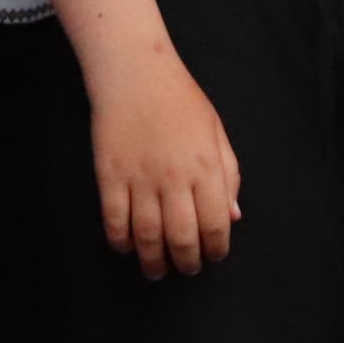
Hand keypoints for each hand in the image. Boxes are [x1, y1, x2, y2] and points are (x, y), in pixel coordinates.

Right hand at [88, 47, 239, 278]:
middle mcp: (175, 177)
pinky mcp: (110, 175)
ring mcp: (140, 178)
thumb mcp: (216, 132)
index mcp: (206, 166)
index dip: (216, 248)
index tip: (214, 255)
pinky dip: (121, 241)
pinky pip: (115, 220)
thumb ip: (228, 174)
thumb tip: (234, 216)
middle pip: (182, 237)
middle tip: (187, 269)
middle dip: (187, 262)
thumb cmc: (180, 99)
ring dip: (153, 261)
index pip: (216, 223)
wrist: (136, 72)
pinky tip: (128, 247)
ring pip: (147, 236)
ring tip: (157, 270)